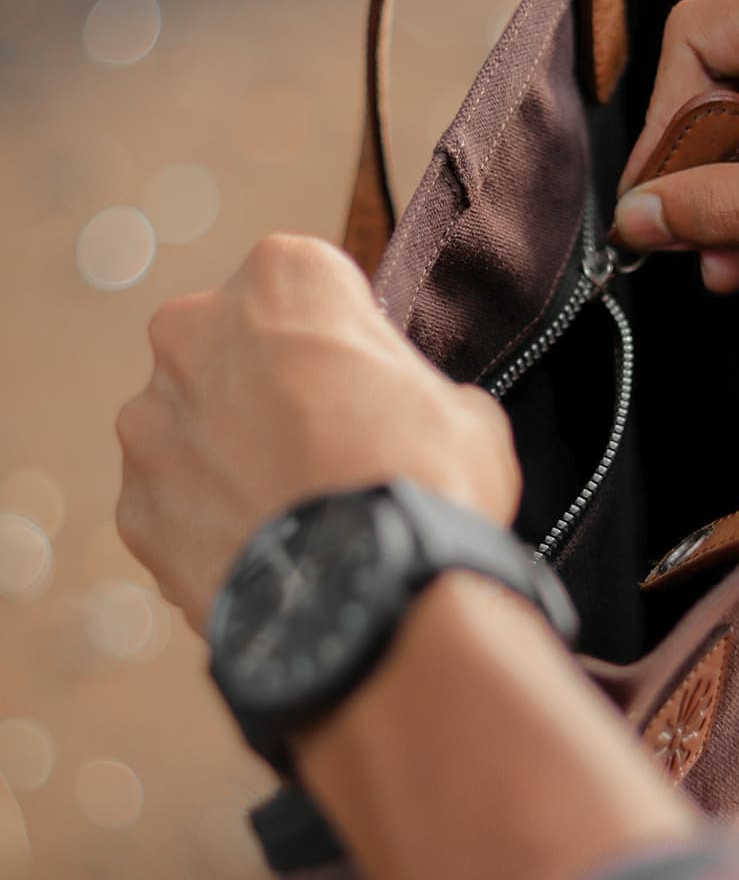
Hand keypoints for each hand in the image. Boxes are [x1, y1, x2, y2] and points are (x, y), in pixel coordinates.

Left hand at [115, 234, 519, 632]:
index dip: (342, 338)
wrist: (371, 600)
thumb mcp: (462, 411)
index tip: (364, 381)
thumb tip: (403, 417)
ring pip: (192, 426)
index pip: (307, 285)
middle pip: (232, 347)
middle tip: (328, 445)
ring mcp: (152, 424)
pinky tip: (269, 553)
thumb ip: (411, 390)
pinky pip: (175, 505)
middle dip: (268, 388)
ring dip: (231, 455)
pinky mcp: (135, 508)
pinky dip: (211, 524)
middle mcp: (194, 332)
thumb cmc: (426, 482)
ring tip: (297, 511)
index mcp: (282, 279)